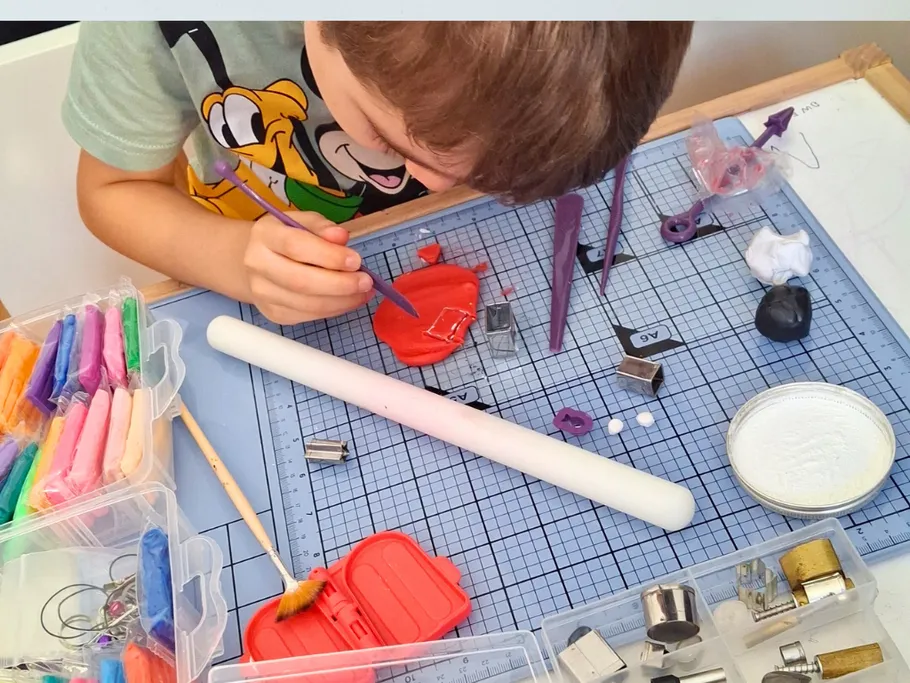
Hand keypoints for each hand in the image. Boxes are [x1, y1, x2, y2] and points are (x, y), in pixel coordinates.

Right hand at [244, 211, 373, 324]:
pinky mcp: (273, 313)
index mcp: (265, 235)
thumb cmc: (285, 238)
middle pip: (301, 281)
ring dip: (342, 301)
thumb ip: (322, 227)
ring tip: (363, 293)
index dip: (329, 256)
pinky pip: (308, 316)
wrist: (255, 261)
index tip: (356, 261)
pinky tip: (349, 301)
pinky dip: (334, 310)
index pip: (295, 246)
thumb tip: (341, 237)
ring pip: (307, 304)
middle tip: (365, 282)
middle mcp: (257, 264)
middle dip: (340, 284)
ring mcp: (262, 293)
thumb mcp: (302, 222)